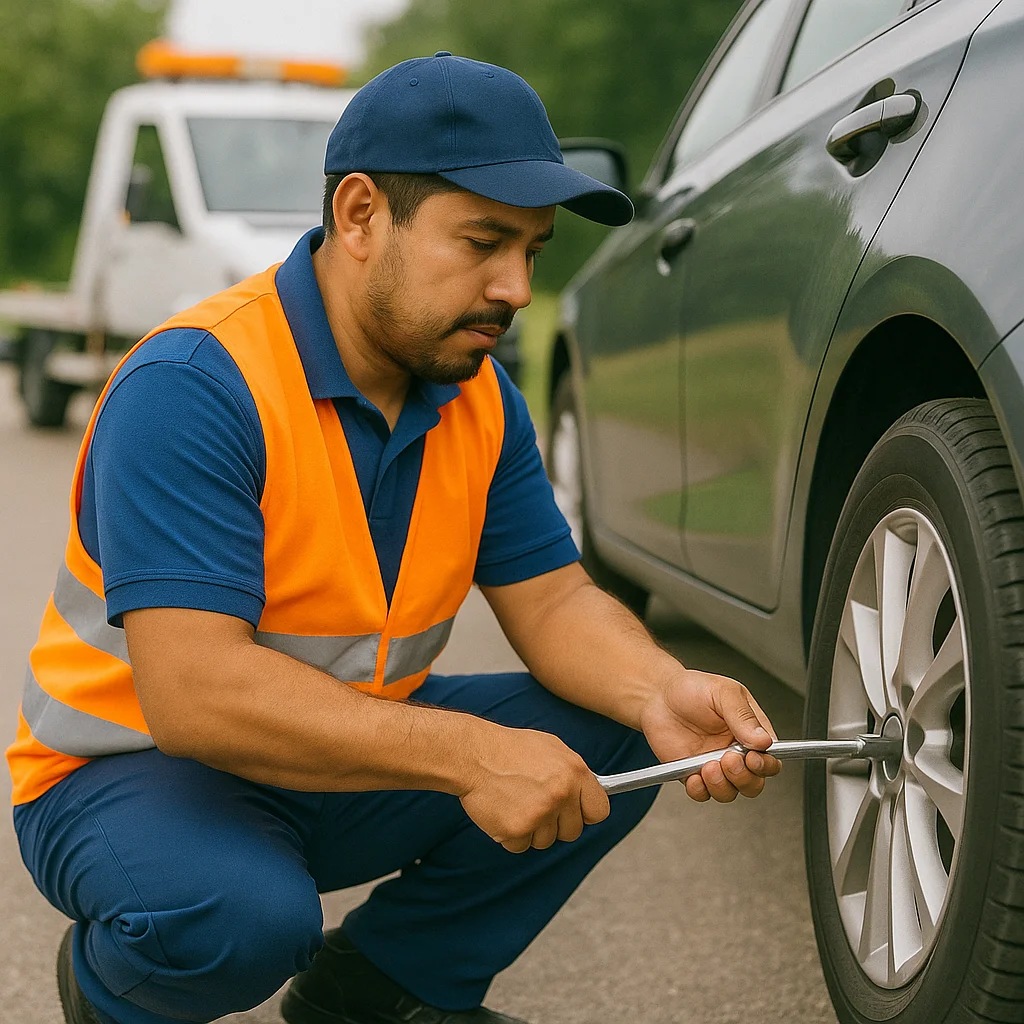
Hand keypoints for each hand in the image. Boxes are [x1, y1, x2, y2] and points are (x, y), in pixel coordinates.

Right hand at [458, 723, 609, 852]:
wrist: (472, 753)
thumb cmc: (509, 749)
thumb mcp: (551, 748)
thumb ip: (573, 773)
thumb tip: (587, 793)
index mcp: (575, 772)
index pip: (599, 811)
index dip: (585, 813)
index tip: (574, 812)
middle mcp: (562, 794)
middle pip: (572, 832)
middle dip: (556, 824)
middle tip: (534, 803)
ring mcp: (540, 813)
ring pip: (546, 841)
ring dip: (531, 829)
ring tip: (515, 802)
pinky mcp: (517, 829)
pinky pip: (521, 846)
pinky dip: (510, 835)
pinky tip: (502, 811)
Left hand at [638, 668, 781, 802]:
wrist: (657, 695)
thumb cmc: (692, 689)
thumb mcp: (723, 692)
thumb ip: (743, 716)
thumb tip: (764, 740)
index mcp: (750, 732)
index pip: (770, 758)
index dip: (766, 765)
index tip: (753, 758)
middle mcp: (734, 752)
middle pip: (754, 782)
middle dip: (744, 778)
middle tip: (728, 760)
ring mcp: (714, 765)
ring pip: (730, 792)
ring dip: (722, 785)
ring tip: (708, 766)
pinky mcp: (692, 773)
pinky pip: (702, 793)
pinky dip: (700, 790)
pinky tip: (694, 775)